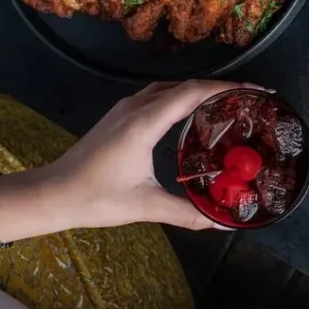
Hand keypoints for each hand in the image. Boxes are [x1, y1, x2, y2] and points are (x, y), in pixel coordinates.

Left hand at [44, 80, 250, 229]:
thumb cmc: (95, 198)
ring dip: (200, 91)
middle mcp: (136, 108)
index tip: (257, 92)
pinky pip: (159, 96)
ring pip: (170, 88)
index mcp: (145, 123)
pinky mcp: (120, 116)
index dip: (227, 89)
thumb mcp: (146, 206)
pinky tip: (193, 114)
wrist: (51, 193)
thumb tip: (223, 224)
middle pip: (185, 85)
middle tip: (250, 99)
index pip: (193, 93)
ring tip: (227, 104)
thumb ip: (187, 214)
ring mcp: (126, 109)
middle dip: (220, 88)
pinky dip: (182, 97)